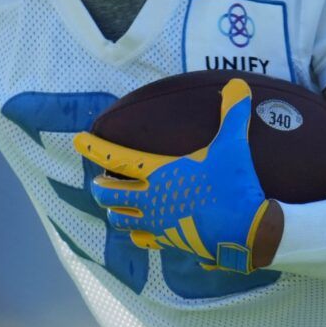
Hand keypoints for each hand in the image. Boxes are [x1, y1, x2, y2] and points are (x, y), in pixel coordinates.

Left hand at [73, 78, 271, 273]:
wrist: (247, 230)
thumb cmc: (235, 185)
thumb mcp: (233, 145)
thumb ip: (232, 114)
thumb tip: (239, 84)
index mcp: (159, 174)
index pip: (117, 158)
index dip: (94, 148)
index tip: (77, 140)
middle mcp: (152, 200)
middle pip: (108, 195)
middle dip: (100, 188)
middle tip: (99, 182)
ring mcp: (158, 224)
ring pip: (120, 221)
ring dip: (115, 212)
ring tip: (116, 206)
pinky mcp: (170, 242)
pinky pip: (143, 240)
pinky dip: (138, 234)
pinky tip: (141, 231)